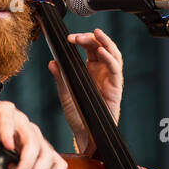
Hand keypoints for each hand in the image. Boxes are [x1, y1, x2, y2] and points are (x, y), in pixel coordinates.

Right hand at [0, 99, 67, 168]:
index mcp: (34, 147)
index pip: (56, 162)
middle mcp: (30, 133)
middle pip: (47, 154)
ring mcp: (18, 120)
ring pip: (32, 141)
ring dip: (26, 162)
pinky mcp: (2, 111)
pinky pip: (10, 120)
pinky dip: (9, 134)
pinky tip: (5, 146)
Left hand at [48, 27, 122, 150]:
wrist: (86, 135)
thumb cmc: (78, 116)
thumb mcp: (65, 94)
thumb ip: (60, 78)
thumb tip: (52, 62)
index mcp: (90, 69)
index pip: (89, 47)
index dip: (81, 39)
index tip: (68, 38)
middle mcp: (102, 71)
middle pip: (100, 46)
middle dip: (90, 38)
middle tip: (76, 37)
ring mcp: (110, 78)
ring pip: (112, 53)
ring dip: (105, 41)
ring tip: (96, 33)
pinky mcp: (116, 87)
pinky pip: (116, 69)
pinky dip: (110, 58)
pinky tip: (101, 51)